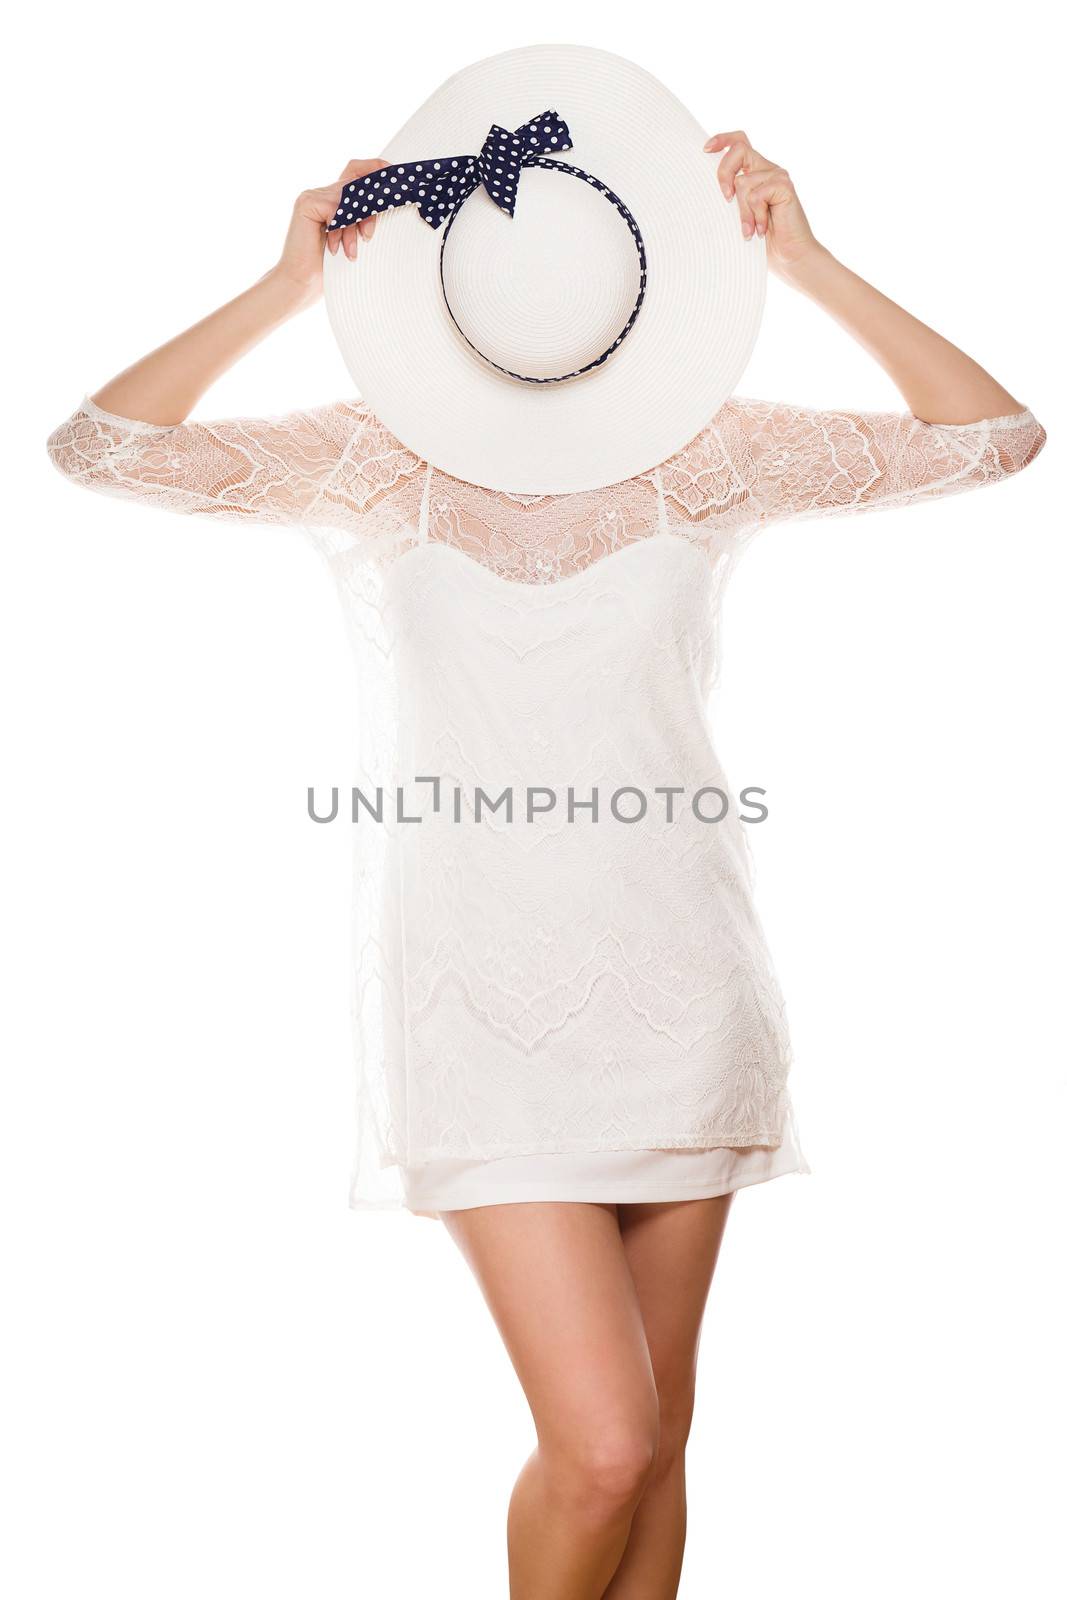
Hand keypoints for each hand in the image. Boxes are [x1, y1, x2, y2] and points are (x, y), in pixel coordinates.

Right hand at [270, 157, 388, 306]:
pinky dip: (342, 228)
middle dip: (370, 207)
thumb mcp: (351, 239)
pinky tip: (336, 247)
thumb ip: (361, 218)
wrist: (300, 284)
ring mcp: (312, 196)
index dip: (374, 170)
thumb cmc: (327, 268)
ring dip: (356, 225)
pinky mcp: (306, 204)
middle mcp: (320, 193)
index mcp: (331, 199)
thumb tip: (387, 204)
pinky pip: (336, 207)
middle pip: (356, 183)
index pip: (356, 173)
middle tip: (370, 234)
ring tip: (352, 250)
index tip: (394, 177)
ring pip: (348, 197)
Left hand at [703, 132, 819, 278]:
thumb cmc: (764, 242)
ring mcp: (778, 176)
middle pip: (740, 149)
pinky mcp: (785, 187)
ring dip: (743, 213)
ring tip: (750, 232)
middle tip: (725, 200)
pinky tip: (762, 230)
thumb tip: (704, 190)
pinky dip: (755, 216)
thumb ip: (731, 198)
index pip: (740, 142)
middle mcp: (768, 170)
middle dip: (724, 173)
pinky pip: (757, 196)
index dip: (722, 140)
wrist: (791, 258)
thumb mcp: (740, 217)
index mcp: (756, 173)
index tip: (705, 150)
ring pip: (743, 182)